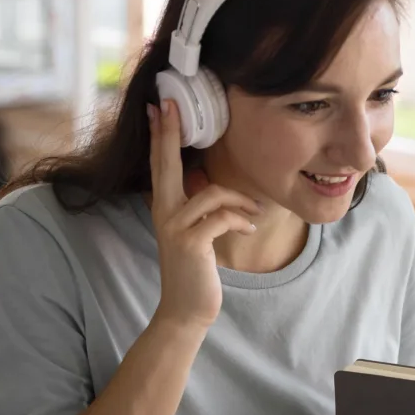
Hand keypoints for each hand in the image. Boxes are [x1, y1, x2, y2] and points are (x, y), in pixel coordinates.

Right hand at [146, 99, 261, 330]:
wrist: (187, 309)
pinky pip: (222, 217)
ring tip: (255, 212)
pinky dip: (240, 221)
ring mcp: (175, 228)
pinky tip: (249, 231)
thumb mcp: (194, 232)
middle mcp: (164, 213)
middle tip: (172, 105)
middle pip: (167, 164)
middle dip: (170, 134)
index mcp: (165, 207)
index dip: (162, 135)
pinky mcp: (191, 243)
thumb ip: (197, 207)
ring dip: (240, 200)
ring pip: (212, 193)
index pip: (161, 164)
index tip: (160, 106)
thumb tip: (206, 181)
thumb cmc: (195, 270)